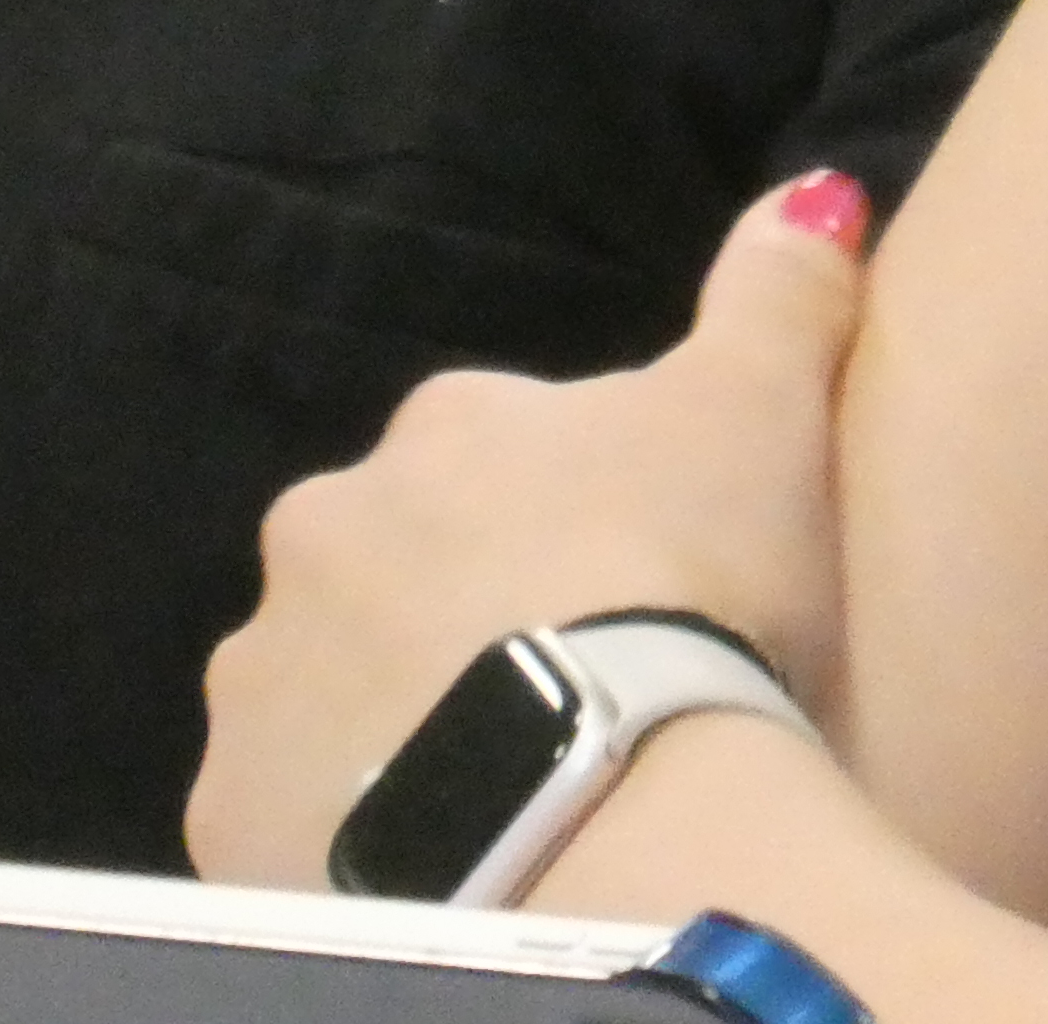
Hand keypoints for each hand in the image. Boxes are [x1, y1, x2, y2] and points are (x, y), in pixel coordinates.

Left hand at [189, 168, 872, 893]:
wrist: (602, 811)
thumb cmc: (688, 581)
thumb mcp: (767, 410)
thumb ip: (778, 294)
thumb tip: (811, 191)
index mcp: (442, 432)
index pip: (494, 447)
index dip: (572, 510)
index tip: (639, 573)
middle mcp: (321, 536)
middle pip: (396, 564)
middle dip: (461, 610)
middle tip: (577, 682)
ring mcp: (262, 685)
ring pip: (335, 689)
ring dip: (401, 720)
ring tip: (516, 784)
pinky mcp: (236, 818)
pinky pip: (298, 812)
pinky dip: (357, 827)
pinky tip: (449, 857)